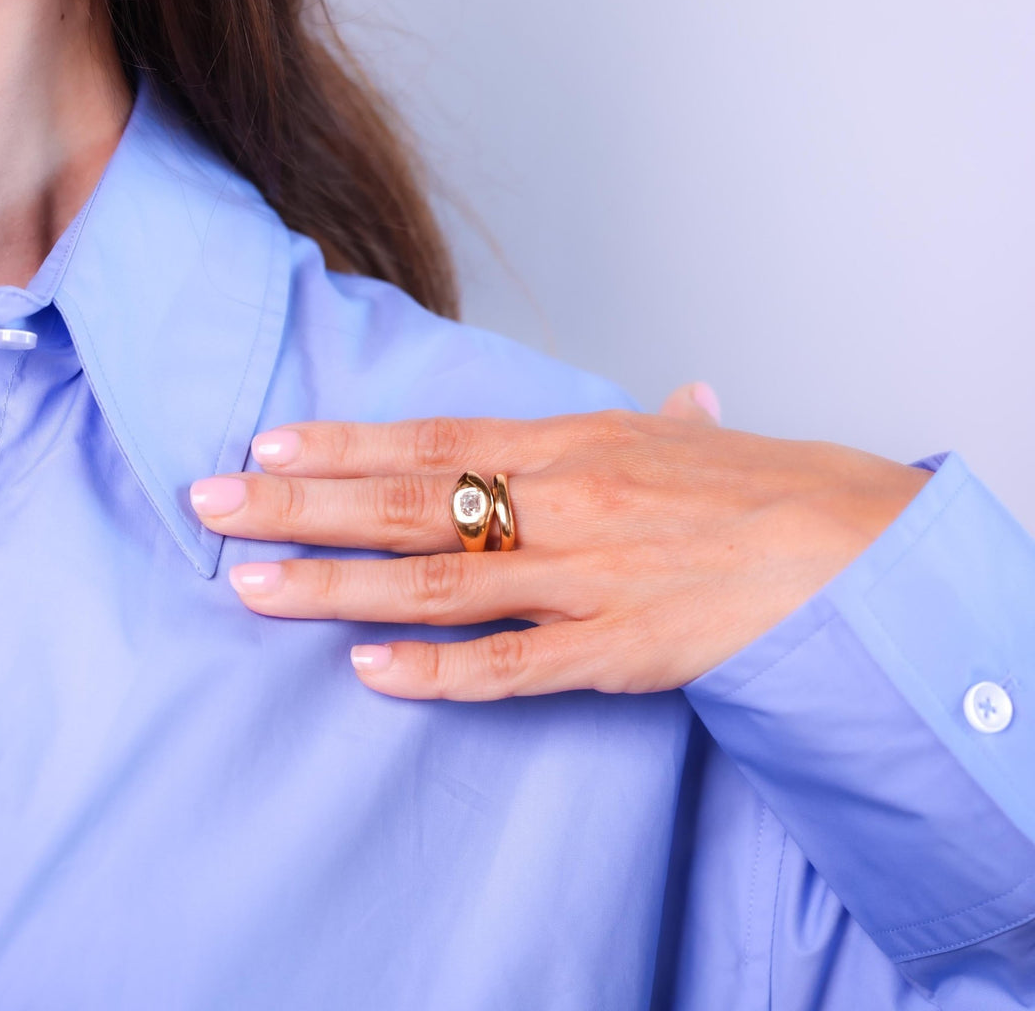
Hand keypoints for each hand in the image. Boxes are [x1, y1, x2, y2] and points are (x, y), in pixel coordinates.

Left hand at [189, 383, 930, 700]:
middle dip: (300, 504)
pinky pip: (511, 665)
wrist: (854, 550)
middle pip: (408, 503)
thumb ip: (662, 419)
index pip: (432, 440)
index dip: (342, 442)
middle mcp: (563, 504)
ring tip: (251, 585)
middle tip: (211, 502)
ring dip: (335, 584)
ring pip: (436, 581)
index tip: (266, 441)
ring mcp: (584, 579)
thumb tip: (682, 394)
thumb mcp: (696, 438)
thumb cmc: (769, 488)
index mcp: (574, 443)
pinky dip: (437, 672)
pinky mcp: (616, 652)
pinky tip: (367, 670)